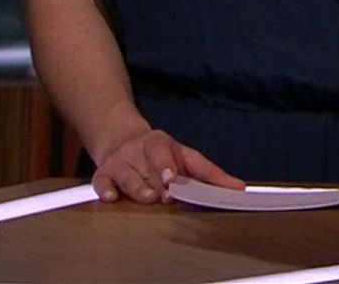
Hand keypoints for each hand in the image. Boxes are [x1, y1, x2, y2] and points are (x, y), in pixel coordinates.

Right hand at [92, 127, 243, 204]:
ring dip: (136, 188)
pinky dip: (105, 189)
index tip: (172, 179)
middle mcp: (137, 150)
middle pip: (146, 167)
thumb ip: (210, 173)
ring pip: (126, 175)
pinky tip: (111, 197)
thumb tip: (238, 188)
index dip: (167, 166)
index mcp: (160, 143)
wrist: (122, 140)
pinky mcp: (103, 174)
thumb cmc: (161, 156)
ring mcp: (119, 162)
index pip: (163, 152)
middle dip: (156, 181)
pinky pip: (101, 181)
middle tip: (165, 194)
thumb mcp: (186, 157)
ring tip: (148, 198)